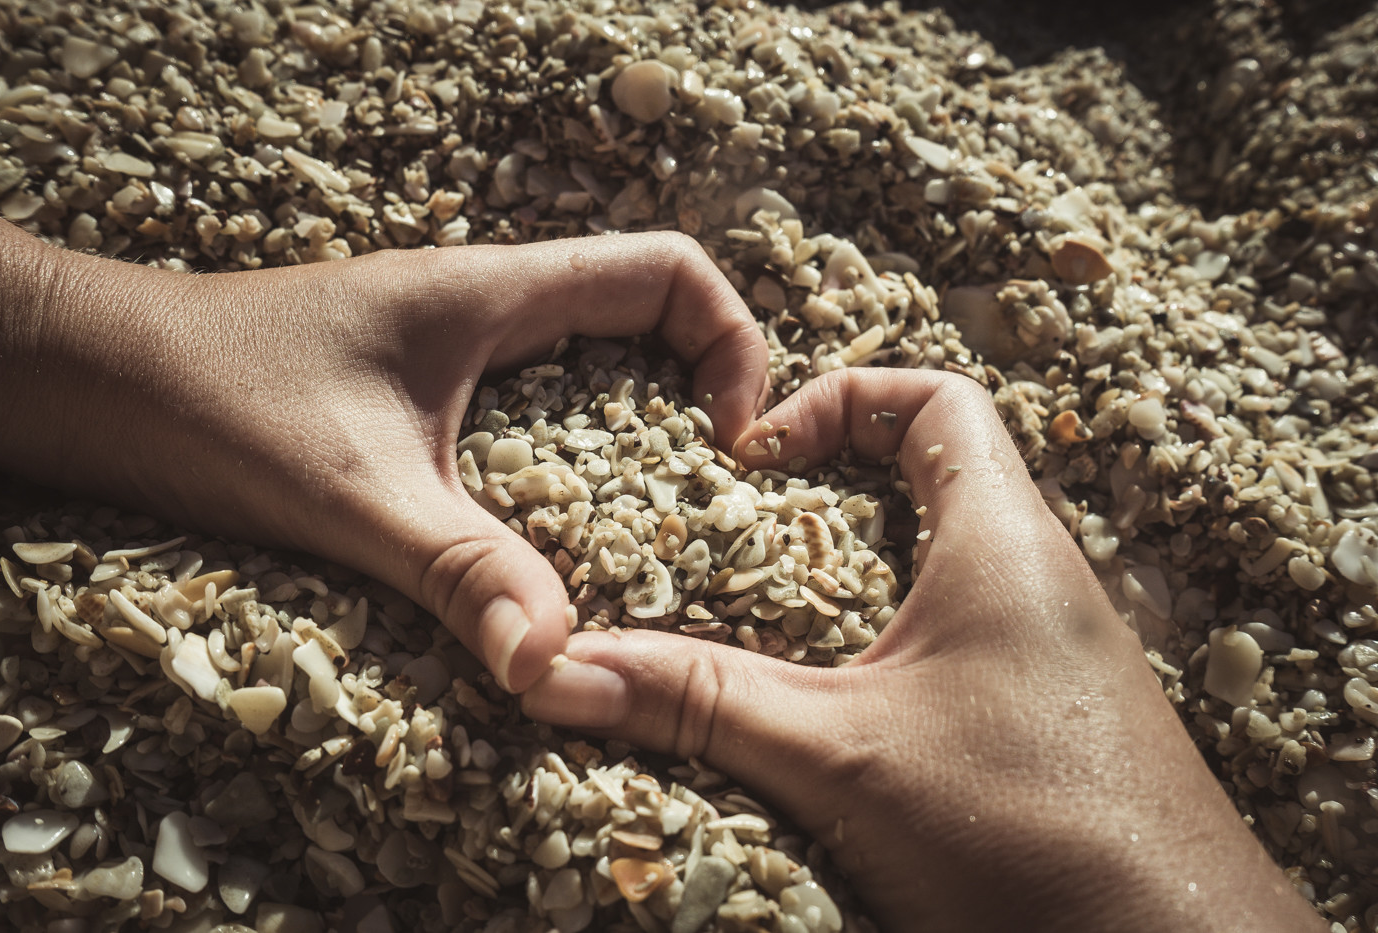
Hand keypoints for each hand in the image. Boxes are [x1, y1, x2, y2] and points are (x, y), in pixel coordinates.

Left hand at [0, 208, 767, 692]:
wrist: (93, 375)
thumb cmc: (211, 401)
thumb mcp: (351, 494)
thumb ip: (460, 572)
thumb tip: (557, 664)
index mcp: (494, 296)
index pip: (668, 273)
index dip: (733, 343)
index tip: (732, 439)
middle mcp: (484, 308)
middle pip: (645, 314)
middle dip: (702, 392)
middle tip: (715, 494)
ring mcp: (449, 346)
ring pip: (589, 362)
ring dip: (636, 429)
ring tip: (653, 527)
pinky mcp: (415, 390)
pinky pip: (531, 406)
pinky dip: (570, 458)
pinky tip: (552, 537)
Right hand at [521, 369, 1324, 931]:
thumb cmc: (1032, 830)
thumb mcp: (840, 754)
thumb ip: (699, 702)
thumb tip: (558, 670)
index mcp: (1002, 540)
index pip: (937, 398)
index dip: (841, 398)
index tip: (759, 457)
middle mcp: (1039, 579)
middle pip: (935, 475)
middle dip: (831, 495)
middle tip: (743, 536)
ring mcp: (1053, 652)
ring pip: (946, 568)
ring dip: (858, 580)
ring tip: (770, 622)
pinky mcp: (1052, 718)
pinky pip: (962, 642)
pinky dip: (890, 650)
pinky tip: (836, 711)